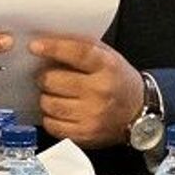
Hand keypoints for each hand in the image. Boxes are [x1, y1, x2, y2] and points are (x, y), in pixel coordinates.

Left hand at [30, 34, 144, 146]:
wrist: (138, 112)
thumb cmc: (118, 81)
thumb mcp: (107, 56)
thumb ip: (81, 46)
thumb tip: (47, 41)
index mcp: (107, 67)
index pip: (77, 53)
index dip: (53, 48)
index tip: (35, 46)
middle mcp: (101, 91)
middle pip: (54, 80)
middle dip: (44, 77)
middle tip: (48, 76)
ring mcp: (93, 115)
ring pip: (49, 104)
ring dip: (46, 97)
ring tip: (55, 94)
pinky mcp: (85, 134)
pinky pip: (52, 125)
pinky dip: (50, 117)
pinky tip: (60, 111)